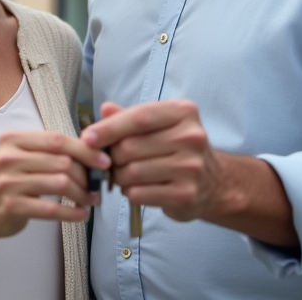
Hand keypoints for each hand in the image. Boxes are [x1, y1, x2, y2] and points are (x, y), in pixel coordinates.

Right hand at [0, 129, 109, 261]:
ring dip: (82, 195)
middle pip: (62, 161)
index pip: (57, 139)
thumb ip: (47, 151)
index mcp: (13, 139)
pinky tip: (80, 215)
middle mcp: (8, 157)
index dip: (84, 149)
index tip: (103, 160)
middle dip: (86, 175)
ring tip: (90, 200)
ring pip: (60, 183)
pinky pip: (51, 209)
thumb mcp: (19, 157)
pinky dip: (71, 213)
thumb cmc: (7, 183)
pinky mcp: (12, 206)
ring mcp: (8, 182)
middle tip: (96, 186)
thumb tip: (89, 150)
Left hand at [82, 101, 297, 246]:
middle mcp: (191, 137)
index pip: (139, 117)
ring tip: (122, 176)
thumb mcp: (160, 126)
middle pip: (130, 147)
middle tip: (109, 161)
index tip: (86, 138)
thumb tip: (104, 108)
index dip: (108, 128)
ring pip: (132, 172)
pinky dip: (130, 192)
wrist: (215, 183)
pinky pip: (140, 193)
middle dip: (112, 156)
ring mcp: (191, 167)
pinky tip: (135, 189)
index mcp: (183, 112)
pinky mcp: (186, 194)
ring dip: (118, 176)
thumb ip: (131, 117)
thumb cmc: (178, 149)